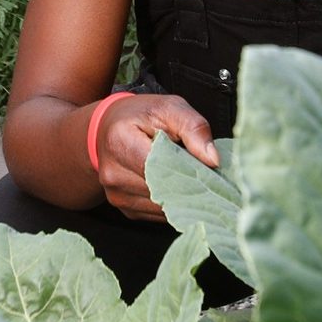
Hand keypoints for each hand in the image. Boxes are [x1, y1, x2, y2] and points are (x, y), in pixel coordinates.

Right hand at [94, 93, 218, 219]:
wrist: (107, 128)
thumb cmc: (140, 115)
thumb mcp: (169, 107)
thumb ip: (193, 128)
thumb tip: (213, 159)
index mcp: (120, 142)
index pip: (161, 167)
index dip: (189, 169)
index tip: (210, 169)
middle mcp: (113, 174)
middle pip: (163, 190)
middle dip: (189, 184)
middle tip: (207, 175)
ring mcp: (116, 195)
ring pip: (163, 207)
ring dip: (182, 197)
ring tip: (191, 178)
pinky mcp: (125, 209)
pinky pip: (158, 213)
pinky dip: (172, 203)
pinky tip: (178, 188)